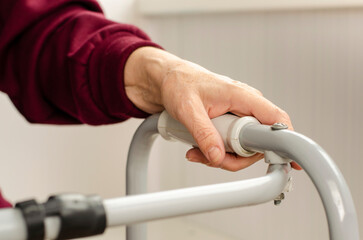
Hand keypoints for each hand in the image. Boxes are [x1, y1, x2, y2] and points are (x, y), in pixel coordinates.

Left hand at [124, 47, 301, 170]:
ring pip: (244, 148)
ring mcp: (239, 115)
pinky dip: (217, 152)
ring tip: (197, 152)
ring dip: (222, 157)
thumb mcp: (187, 109)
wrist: (169, 81)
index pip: (276, 119)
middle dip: (235, 158)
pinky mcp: (231, 123)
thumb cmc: (179, 85)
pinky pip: (233, 145)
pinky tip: (198, 150)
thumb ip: (203, 133)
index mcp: (242, 95)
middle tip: (210, 157)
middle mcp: (246, 105)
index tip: (286, 162)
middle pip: (259, 143)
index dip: (286, 141)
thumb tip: (217, 156)